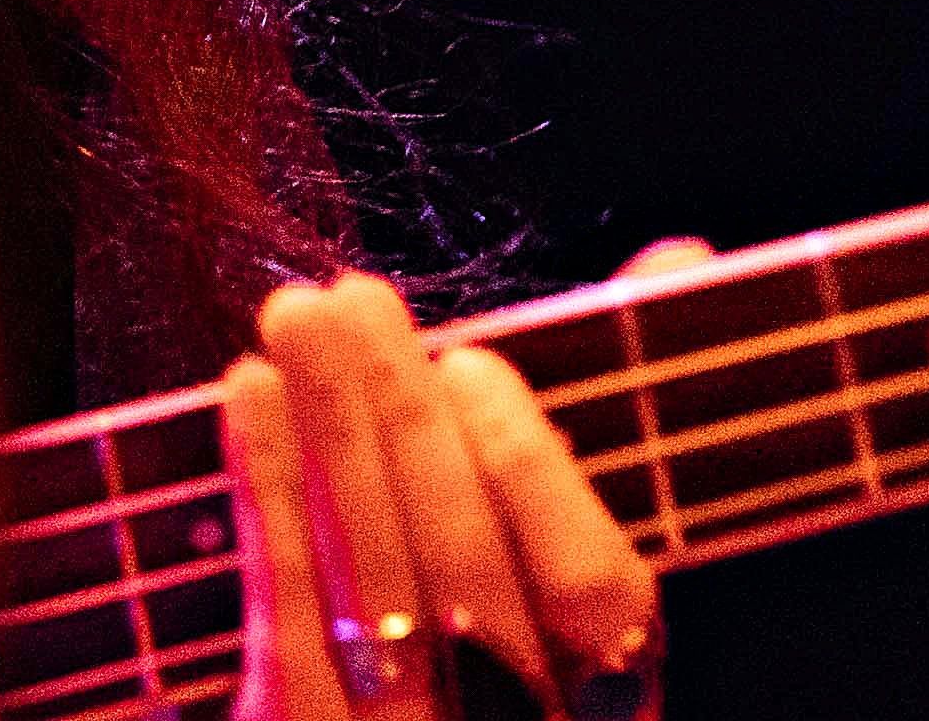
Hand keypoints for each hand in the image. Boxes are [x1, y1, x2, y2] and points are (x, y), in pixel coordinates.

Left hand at [218, 271, 664, 720]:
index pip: (600, 595)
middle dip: (407, 422)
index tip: (474, 362)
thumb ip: (620, 424)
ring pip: (373, 593)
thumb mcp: (571, 578)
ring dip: (329, 435)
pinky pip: (288, 625)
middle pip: (467, 576)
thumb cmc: (505, 645)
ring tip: (295, 314)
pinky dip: (270, 498)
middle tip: (355, 298)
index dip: (538, 476)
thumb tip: (679, 252)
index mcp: (609, 703)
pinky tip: (250, 392)